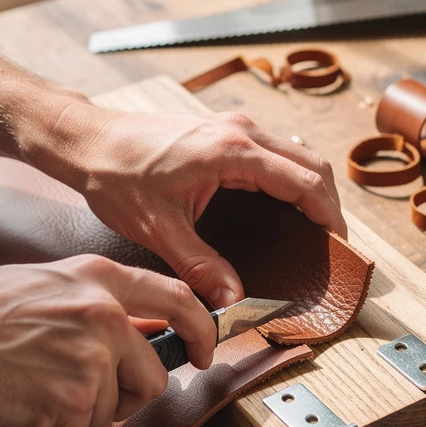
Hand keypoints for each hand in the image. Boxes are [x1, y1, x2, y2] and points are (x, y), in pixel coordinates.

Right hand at [0, 255, 214, 426]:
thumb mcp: (47, 286)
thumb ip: (96, 303)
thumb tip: (137, 328)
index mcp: (99, 279)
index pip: (179, 300)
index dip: (200, 331)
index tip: (202, 352)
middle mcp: (104, 314)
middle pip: (152, 377)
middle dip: (124, 398)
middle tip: (83, 398)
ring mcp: (92, 358)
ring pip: (113, 412)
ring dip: (77, 416)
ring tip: (33, 392)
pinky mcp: (73, 399)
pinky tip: (21, 408)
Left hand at [27, 104, 345, 308]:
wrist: (87, 141)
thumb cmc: (116, 174)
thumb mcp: (160, 230)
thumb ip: (201, 266)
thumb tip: (232, 299)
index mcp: (232, 151)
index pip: (304, 181)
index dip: (329, 215)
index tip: (338, 245)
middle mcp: (240, 132)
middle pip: (311, 163)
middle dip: (329, 203)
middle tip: (332, 242)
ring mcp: (233, 127)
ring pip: (295, 154)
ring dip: (311, 187)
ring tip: (314, 227)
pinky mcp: (223, 132)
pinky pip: (274, 152)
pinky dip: (289, 178)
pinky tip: (280, 206)